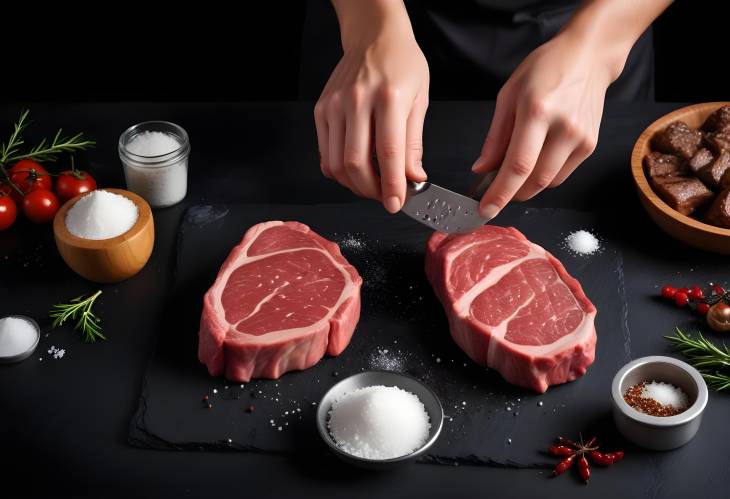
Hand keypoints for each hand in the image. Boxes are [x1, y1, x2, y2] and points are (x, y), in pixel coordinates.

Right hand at [315, 17, 428, 213]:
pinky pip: (325, 154)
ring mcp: (334, 105)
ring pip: (336, 164)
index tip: (396, 205)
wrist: (374, 37)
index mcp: (388, 96)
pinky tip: (355, 171)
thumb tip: (413, 179)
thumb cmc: (401, 66)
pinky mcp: (321, 111)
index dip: (392, 185)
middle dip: (371, 190)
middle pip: (356, 163)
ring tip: (372, 186)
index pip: (388, 152)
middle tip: (386, 197)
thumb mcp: (419, 101)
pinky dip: (338, 172)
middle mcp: (357, 100)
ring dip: (354, 185)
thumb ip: (414, 144)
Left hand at [471, 32, 613, 219]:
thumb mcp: (508, 95)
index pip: (517, 166)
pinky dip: (543, 177)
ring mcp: (581, 138)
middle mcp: (563, 127)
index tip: (484, 210)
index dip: (499, 194)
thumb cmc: (544, 69)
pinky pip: (561, 174)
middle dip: (510, 195)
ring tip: (513, 174)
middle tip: (494, 196)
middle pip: (534, 181)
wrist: (588, 56)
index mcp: (537, 111)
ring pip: (548, 182)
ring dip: (526, 187)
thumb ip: (495, 137)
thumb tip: (481, 170)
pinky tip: (535, 160)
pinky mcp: (590, 145)